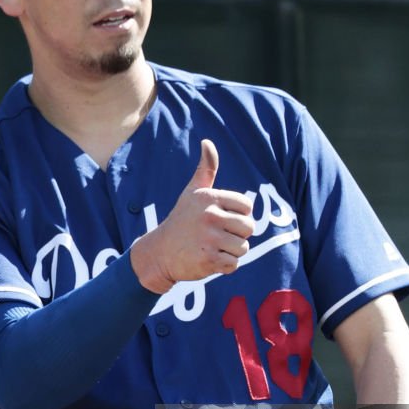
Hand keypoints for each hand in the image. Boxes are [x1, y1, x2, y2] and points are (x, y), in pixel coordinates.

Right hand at [130, 139, 254, 292]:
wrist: (159, 252)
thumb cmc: (181, 220)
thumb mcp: (192, 192)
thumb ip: (206, 169)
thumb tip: (207, 142)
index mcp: (210, 198)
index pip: (247, 206)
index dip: (238, 215)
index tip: (221, 218)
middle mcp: (210, 216)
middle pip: (249, 228)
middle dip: (237, 235)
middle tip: (218, 236)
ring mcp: (209, 239)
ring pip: (243, 248)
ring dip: (232, 252)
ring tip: (213, 247)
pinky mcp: (208, 260)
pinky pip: (234, 264)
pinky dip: (225, 266)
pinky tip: (210, 259)